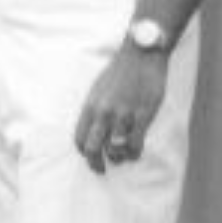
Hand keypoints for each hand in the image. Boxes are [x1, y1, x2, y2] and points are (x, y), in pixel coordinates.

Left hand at [74, 43, 167, 174]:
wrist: (142, 53)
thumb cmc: (121, 70)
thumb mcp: (99, 88)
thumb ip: (95, 109)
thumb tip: (94, 129)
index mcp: (91, 105)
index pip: (79, 139)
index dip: (84, 152)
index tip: (91, 156)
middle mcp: (104, 112)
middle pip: (92, 150)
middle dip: (96, 164)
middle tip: (101, 169)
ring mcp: (123, 114)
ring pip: (115, 151)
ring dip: (119, 158)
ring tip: (122, 156)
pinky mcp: (142, 115)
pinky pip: (135, 145)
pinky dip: (134, 153)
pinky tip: (136, 151)